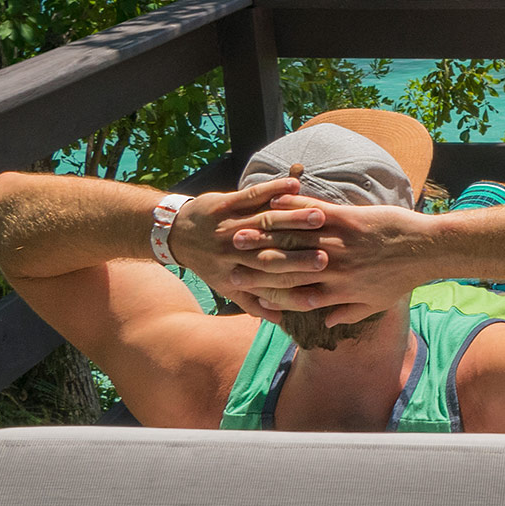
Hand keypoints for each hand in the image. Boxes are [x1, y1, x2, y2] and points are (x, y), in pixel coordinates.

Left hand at [166, 177, 328, 298]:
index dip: (293, 292)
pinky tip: (295, 184)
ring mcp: (227, 225)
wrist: (176, 233)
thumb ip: (254, 303)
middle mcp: (231, 252)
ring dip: (292, 219)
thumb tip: (280, 321)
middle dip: (299, 256)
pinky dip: (273, 189)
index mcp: (234, 274)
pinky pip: (251, 195)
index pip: (268, 286)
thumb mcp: (226, 288)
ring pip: (264, 222)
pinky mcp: (224, 203)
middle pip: (270, 254)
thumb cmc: (209, 263)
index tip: (319, 296)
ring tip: (319, 218)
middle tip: (328, 257)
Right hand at [223, 197, 434, 317]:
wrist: (426, 251)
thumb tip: (325, 324)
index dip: (264, 289)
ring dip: (266, 232)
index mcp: (337, 292)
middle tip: (229, 254)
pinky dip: (294, 207)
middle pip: (286, 266)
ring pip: (295, 239)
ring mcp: (340, 245)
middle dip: (255, 261)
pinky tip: (276, 202)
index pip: (292, 292)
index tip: (243, 284)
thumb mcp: (375, 304)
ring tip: (242, 226)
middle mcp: (334, 270)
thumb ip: (347, 313)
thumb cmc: (401, 278)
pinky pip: (316, 214)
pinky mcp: (349, 221)